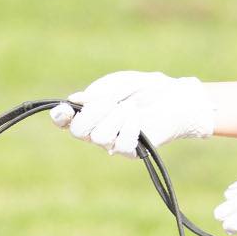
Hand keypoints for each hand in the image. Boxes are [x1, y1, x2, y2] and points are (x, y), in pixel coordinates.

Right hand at [49, 71, 214, 157]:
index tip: (65, 108)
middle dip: (91, 114)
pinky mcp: (134, 151)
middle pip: (79, 132)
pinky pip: (122, 146)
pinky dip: (128, 127)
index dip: (60, 116)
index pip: (65, 121)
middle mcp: (97, 129)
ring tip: (128, 107)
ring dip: (113, 118)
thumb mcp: (119, 83)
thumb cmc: (145, 88)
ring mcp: (115, 141)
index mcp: (88, 111)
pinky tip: (136, 115)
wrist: (176, 97)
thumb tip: (74, 100)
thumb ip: (97, 92)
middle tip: (109, 103)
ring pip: (99, 138)